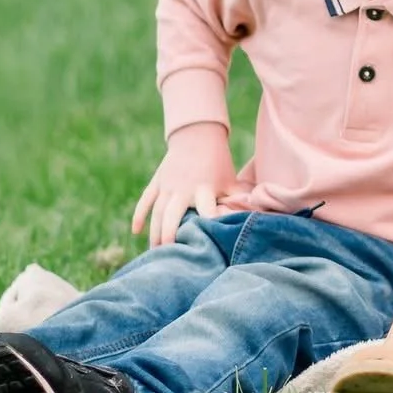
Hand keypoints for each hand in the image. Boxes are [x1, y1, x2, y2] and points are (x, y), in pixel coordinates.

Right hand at [132, 123, 236, 247]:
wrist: (197, 135)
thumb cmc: (218, 163)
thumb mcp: (230, 181)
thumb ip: (239, 200)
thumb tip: (257, 216)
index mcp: (204, 189)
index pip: (206, 210)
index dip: (206, 225)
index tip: (206, 242)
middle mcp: (183, 188)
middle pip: (171, 216)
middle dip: (168, 236)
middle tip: (168, 256)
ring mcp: (167, 185)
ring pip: (157, 212)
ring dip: (154, 232)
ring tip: (155, 252)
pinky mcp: (158, 181)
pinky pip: (145, 200)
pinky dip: (139, 215)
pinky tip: (136, 232)